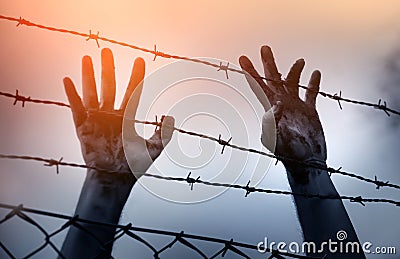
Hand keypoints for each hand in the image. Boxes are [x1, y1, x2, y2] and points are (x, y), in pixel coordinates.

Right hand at [63, 48, 173, 178]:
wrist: (115, 181)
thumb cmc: (134, 167)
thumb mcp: (155, 148)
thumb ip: (165, 133)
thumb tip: (172, 116)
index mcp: (127, 118)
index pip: (133, 91)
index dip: (136, 76)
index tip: (139, 60)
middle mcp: (111, 115)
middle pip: (110, 87)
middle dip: (108, 69)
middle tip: (107, 50)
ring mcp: (96, 120)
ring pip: (92, 92)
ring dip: (89, 76)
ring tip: (87, 58)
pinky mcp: (83, 128)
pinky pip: (76, 108)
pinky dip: (72, 94)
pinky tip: (68, 79)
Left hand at [239, 46, 326, 168]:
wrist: (307, 164)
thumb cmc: (290, 155)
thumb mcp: (279, 138)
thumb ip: (275, 122)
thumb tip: (274, 105)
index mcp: (271, 109)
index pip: (258, 86)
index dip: (250, 72)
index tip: (242, 58)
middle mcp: (282, 105)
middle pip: (273, 79)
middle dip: (269, 63)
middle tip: (265, 47)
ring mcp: (296, 108)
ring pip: (293, 83)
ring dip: (295, 71)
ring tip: (301, 60)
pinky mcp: (309, 112)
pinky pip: (311, 94)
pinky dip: (313, 84)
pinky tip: (315, 74)